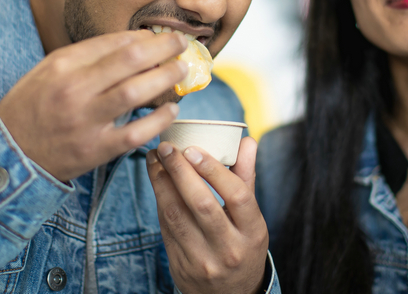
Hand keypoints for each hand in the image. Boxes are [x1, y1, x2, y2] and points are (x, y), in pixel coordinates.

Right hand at [0, 30, 187, 181]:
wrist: (9, 152)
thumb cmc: (33, 105)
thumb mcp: (49, 69)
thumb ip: (88, 55)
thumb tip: (133, 41)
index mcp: (63, 65)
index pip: (114, 43)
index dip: (144, 37)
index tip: (161, 36)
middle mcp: (74, 90)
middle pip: (130, 61)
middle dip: (163, 49)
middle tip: (181, 45)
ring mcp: (86, 121)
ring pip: (136, 93)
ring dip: (165, 78)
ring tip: (181, 71)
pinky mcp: (96, 150)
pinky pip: (136, 132)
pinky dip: (159, 119)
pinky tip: (171, 109)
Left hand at [147, 137, 268, 293]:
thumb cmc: (242, 245)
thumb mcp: (252, 217)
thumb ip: (246, 178)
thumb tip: (247, 141)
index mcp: (253, 232)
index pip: (236, 195)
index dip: (213, 169)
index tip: (193, 148)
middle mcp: (230, 248)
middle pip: (202, 204)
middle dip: (180, 171)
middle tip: (167, 147)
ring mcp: (204, 260)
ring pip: (177, 215)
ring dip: (161, 183)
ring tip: (154, 159)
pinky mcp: (181, 266)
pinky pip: (166, 228)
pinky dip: (159, 200)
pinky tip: (156, 181)